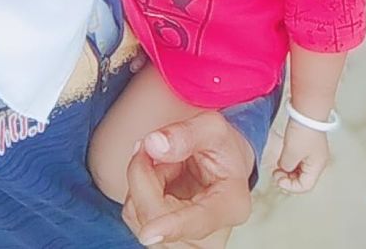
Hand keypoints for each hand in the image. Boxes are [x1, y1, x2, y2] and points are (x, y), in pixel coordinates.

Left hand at [122, 111, 253, 246]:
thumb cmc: (220, 147)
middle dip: (145, 173)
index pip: (199, 220)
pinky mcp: (166, 243)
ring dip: (144, 181)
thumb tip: (153, 145)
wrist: (221, 164)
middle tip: (155, 145)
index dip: (173, 226)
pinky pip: (134, 216)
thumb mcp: (212, 127)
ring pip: (139, 215)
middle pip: (156, 214)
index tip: (148, 234)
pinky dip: (139, 190)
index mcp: (232, 204)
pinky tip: (161, 180)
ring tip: (169, 166)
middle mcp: (211, 236)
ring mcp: (187, 244)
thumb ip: (185, 133)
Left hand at [272, 120, 329, 193]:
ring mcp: (314, 151)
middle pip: (303, 178)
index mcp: (317, 166)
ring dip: (289, 168)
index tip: (278, 178)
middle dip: (289, 177)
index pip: (304, 186)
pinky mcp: (309, 143)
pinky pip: (300, 157)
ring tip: (280, 162)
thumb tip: (284, 168)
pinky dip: (291, 159)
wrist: (306, 110)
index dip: (289, 186)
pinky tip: (285, 153)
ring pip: (301, 168)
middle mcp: (318, 160)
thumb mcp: (290, 153)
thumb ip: (286, 166)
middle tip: (277, 172)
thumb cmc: (303, 130)